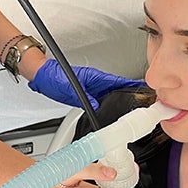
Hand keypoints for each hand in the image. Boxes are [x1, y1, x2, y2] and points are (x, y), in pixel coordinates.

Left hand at [28, 58, 145, 109]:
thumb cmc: (53, 77)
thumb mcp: (69, 89)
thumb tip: (97, 106)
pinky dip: (111, 103)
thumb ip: (84, 98)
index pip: (117, 80)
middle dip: (130, 93)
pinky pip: (103, 99)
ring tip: (133, 107)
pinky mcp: (87, 94)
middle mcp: (95, 81)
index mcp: (94, 77)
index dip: (131, 84)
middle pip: (118, 88)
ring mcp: (92, 88)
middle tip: (144, 101)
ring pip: (112, 94)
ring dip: (122, 99)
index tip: (143, 87)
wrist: (43, 77)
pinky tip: (115, 110)